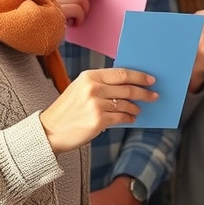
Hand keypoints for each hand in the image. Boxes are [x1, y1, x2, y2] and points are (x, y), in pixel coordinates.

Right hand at [39, 67, 157, 153]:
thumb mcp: (79, 89)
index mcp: (89, 77)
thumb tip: (127, 85)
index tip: (150, 79)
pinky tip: (131, 118)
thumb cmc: (67, 110)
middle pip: (127, 88)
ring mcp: (96, 105)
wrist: (50, 130)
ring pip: (125, 104)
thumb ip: (100, 84)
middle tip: (153, 95)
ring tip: (139, 109)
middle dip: (143, 92)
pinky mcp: (98, 121)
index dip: (139, 76)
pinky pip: (121, 117)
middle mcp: (93, 88)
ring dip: (136, 107)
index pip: (121, 73)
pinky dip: (129, 118)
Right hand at [46, 0, 99, 25]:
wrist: (31, 35)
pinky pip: (77, 9)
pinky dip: (80, 18)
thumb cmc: (48, 22)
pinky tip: (73, 24)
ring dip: (83, 11)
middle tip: (80, 13)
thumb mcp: (56, 5)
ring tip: (76, 19)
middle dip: (86, 1)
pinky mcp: (55, 11)